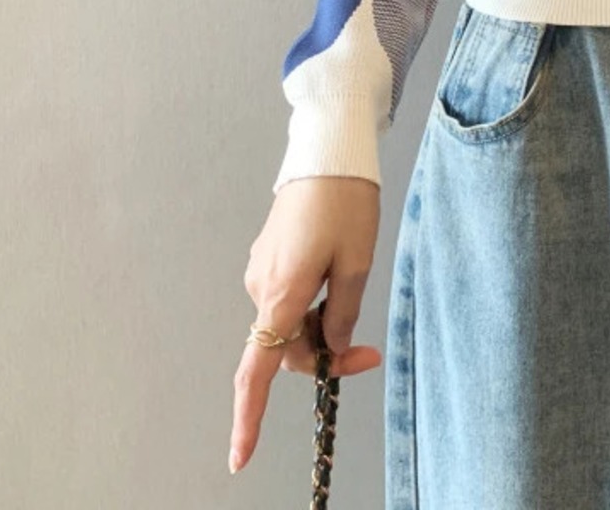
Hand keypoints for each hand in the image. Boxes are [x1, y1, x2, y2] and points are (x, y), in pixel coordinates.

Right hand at [229, 176, 382, 474]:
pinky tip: (336, 271)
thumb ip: (341, 314)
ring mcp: (261, 270)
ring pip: (289, 323)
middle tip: (370, 352)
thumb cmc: (346, 203)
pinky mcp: (269, 258)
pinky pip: (287, 298)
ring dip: (321, 326)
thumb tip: (329, 348)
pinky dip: (311, 304)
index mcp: (281, 292)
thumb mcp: (357, 262)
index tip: (240, 457)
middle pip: (286, 348)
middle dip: (325, 355)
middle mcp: (261, 285)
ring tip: (354, 284)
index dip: (248, 417)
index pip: (257, 369)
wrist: (327, 153)